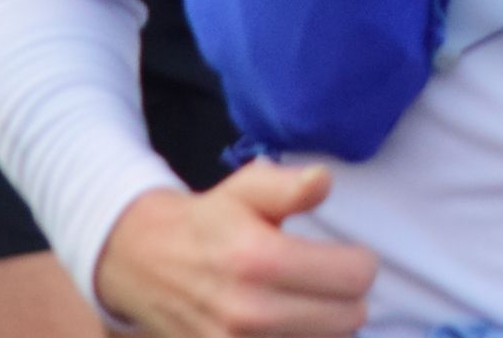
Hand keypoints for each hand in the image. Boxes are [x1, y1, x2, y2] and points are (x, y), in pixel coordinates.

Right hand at [93, 158, 377, 337]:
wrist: (144, 263)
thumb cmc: (209, 222)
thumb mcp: (246, 189)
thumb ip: (288, 186)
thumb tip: (324, 180)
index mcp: (259, 259)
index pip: (354, 277)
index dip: (358, 262)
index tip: (344, 255)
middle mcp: (250, 313)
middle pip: (350, 319)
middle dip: (347, 297)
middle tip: (325, 280)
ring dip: (327, 326)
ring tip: (306, 302)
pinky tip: (291, 323)